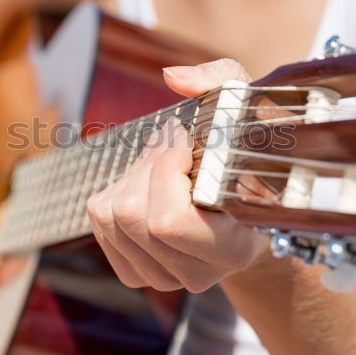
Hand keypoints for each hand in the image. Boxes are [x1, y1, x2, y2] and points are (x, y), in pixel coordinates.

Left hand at [85, 59, 268, 292]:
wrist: (256, 207)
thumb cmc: (255, 155)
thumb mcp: (252, 109)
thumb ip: (221, 80)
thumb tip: (173, 77)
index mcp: (232, 249)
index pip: (169, 222)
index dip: (166, 171)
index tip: (186, 142)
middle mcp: (198, 273)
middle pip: (133, 215)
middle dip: (148, 166)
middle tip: (173, 145)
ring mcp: (163, 277)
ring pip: (112, 217)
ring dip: (132, 176)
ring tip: (164, 162)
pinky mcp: (135, 271)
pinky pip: (99, 221)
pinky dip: (116, 191)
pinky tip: (148, 183)